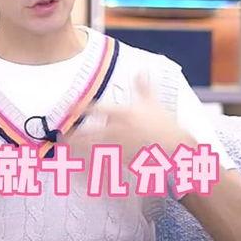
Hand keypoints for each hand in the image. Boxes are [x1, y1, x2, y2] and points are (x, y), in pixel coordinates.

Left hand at [65, 75, 195, 166]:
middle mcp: (120, 130)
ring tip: (65, 153)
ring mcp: (122, 147)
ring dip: (77, 153)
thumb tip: (141, 70)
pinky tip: (82, 170)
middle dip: (74, 136)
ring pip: (94, 151)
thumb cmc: (165, 124)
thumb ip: (144, 87)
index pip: (99, 109)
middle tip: (61, 138)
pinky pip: (105, 165)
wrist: (179, 148)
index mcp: (125, 113)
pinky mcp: (126, 162)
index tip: (73, 111)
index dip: (83, 110)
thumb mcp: (154, 103)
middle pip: (90, 133)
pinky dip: (92, 168)